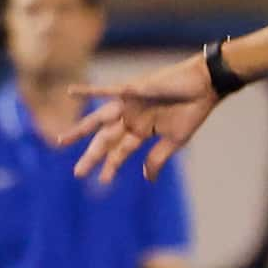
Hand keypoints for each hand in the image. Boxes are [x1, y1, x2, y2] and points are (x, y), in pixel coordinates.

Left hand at [71, 52, 221, 181]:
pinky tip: (71, 92)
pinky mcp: (131, 89)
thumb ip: (157, 159)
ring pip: (99, 120)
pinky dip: (89, 91)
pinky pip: (106, 90)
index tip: (103, 182)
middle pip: (105, 140)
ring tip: (62, 141)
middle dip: (92, 156)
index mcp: (141, 131)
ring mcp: (128, 104)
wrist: (204, 85)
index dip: (111, 166)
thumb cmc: (192, 110)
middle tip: (78, 173)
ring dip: (81, 130)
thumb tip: (147, 180)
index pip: (120, 152)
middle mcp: (131, 118)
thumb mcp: (174, 140)